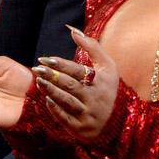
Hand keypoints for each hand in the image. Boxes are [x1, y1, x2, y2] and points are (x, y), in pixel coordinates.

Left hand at [32, 25, 118, 141]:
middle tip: (37, 69)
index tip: (45, 59)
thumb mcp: (107, 66)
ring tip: (38, 81)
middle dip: (52, 76)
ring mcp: (87, 114)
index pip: (78, 71)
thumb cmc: (109, 89)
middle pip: (70, 86)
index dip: (61, 64)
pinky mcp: (81, 128)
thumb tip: (72, 30)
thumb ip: (91, 46)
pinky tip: (47, 100)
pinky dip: (55, 109)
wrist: (121, 122)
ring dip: (51, 91)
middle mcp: (94, 98)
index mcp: (100, 81)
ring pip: (66, 101)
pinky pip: (65, 119)